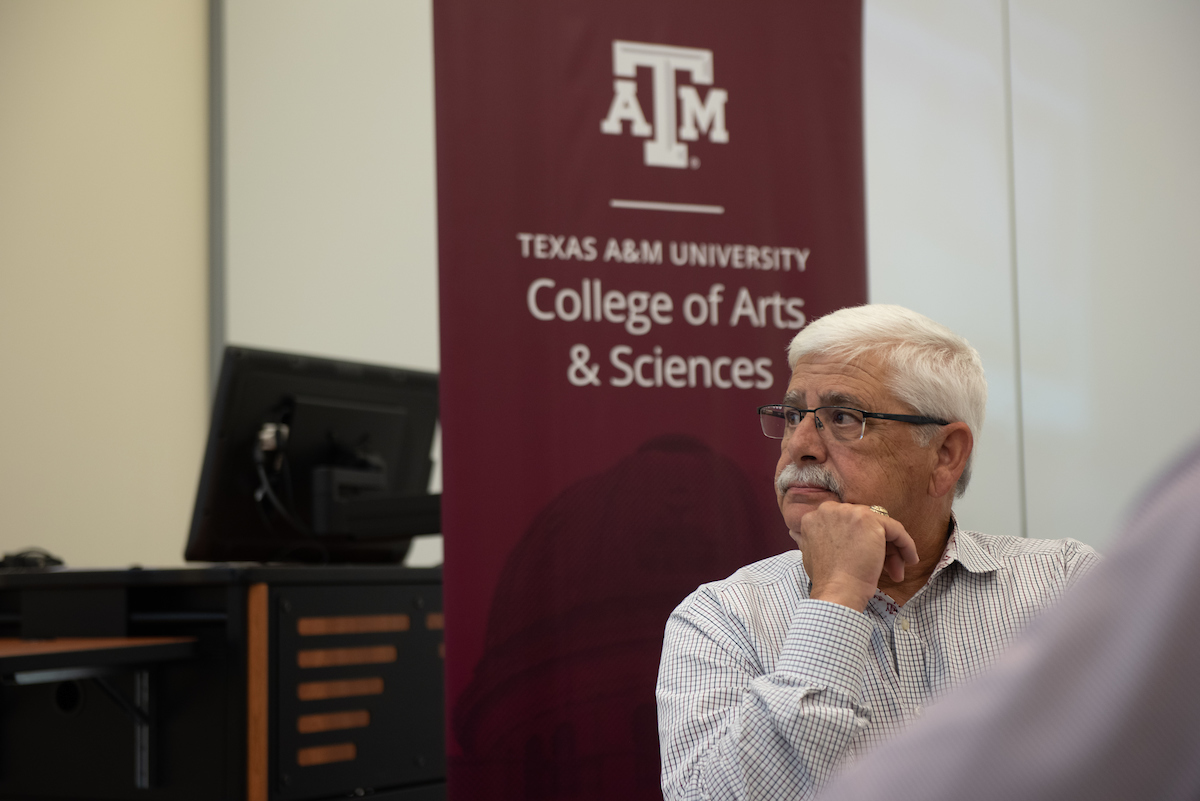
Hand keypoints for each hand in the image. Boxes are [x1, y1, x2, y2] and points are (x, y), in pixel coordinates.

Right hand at [792, 502, 919, 611]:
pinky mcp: (869, 520)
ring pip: (880, 526)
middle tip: (885, 567)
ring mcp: (849, 512)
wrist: (836, 591)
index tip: (866, 558)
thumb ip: (825, 537)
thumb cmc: (828, 581)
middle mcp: (829, 509)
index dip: (858, 540)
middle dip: (876, 545)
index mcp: (814, 516)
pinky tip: (910, 559)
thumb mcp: (816, 552)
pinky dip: (906, 544)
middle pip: (863, 523)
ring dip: (891, 549)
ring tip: (896, 570)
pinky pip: (895, 529)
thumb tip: (844, 538)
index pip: (846, 522)